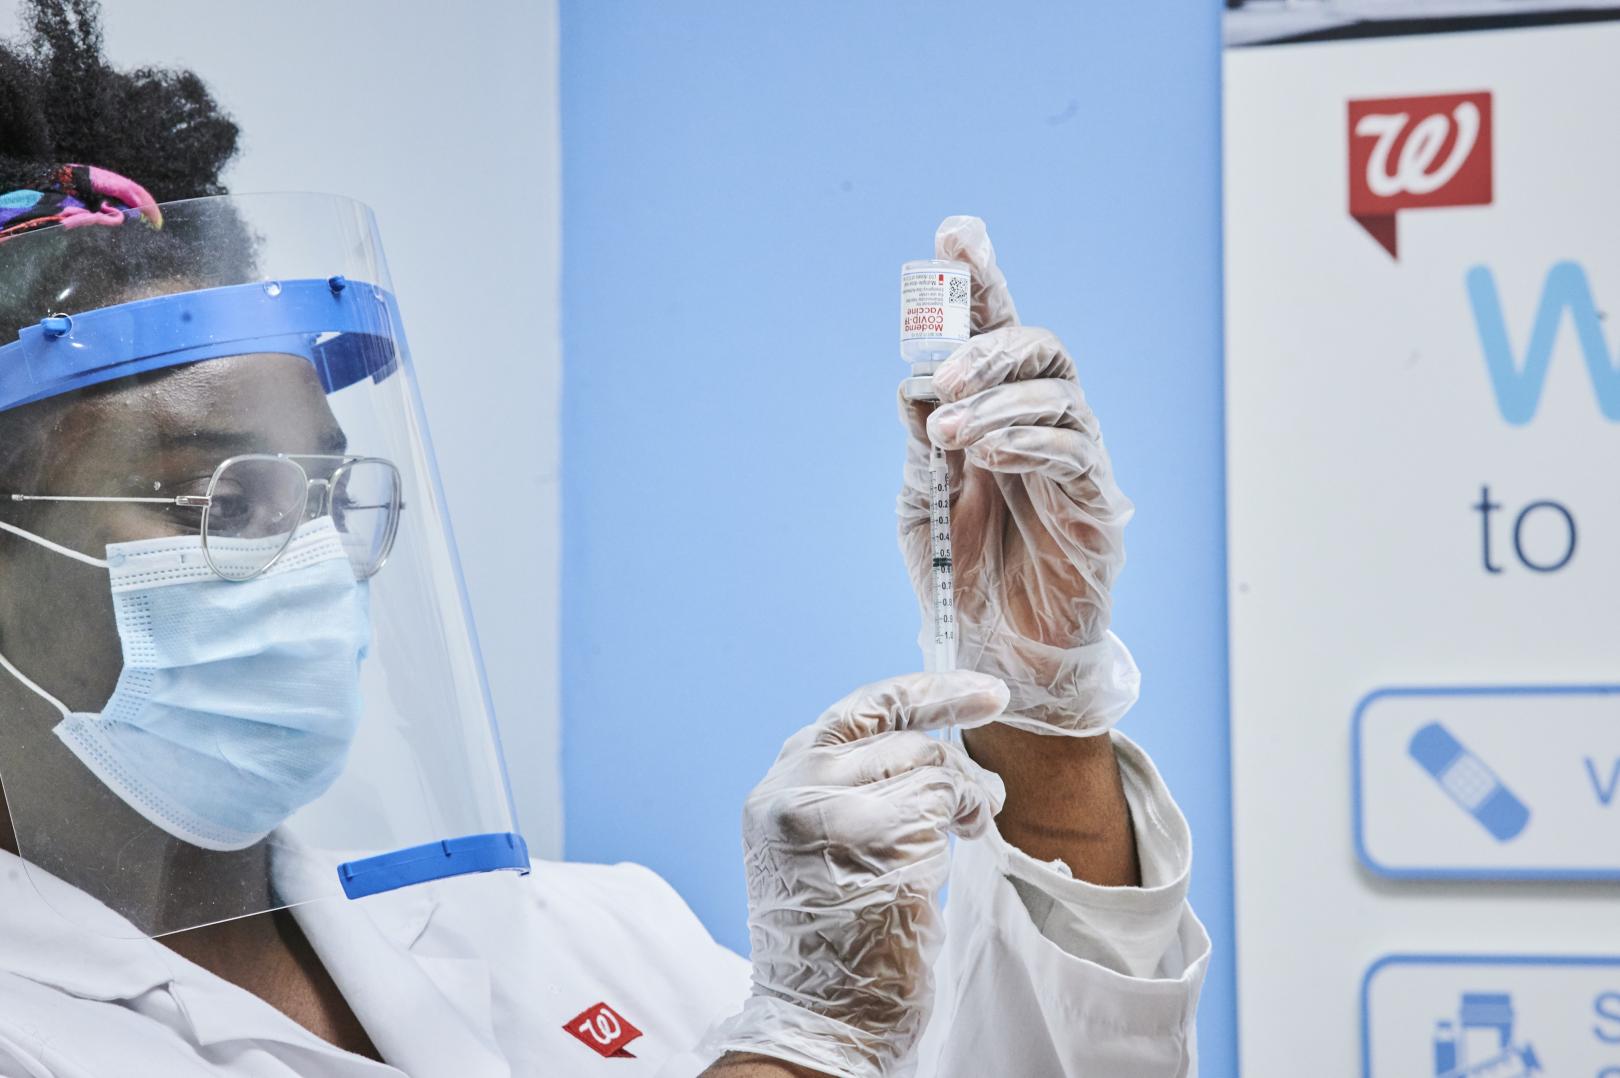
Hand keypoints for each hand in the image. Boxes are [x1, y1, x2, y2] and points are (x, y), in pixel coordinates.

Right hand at [701, 672, 1007, 1077]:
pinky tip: (955, 852)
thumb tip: (924, 741)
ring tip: (966, 831)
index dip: (926, 693)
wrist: (820, 1021)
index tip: (981, 692)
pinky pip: (942, 804)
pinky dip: (962, 824)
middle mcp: (792, 788)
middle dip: (954, 761)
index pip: (859, 710)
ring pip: (929, 765)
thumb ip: (853, 787)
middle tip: (983, 798)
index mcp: (779, 786)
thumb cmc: (835, 942)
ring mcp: (828, 810)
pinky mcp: (871, 841)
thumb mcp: (822, 846)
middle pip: (901, 734)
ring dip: (964, 797)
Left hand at [898, 216, 1138, 735]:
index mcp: (996, 409)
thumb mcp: (923, 497)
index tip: (953, 235)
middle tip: (944, 373)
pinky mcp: (1098, 503)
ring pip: (1056, 392)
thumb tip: (912, 380)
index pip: (993, 332)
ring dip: (999, 400)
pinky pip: (1073, 452)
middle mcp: (1042, 421)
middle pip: (1037, 346)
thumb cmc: (961, 569)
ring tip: (950, 430)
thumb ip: (921, 439)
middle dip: (989, 343)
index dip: (980, 281)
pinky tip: (989, 452)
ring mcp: (1076, 458)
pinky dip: (1028, 440)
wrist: (996, 650)